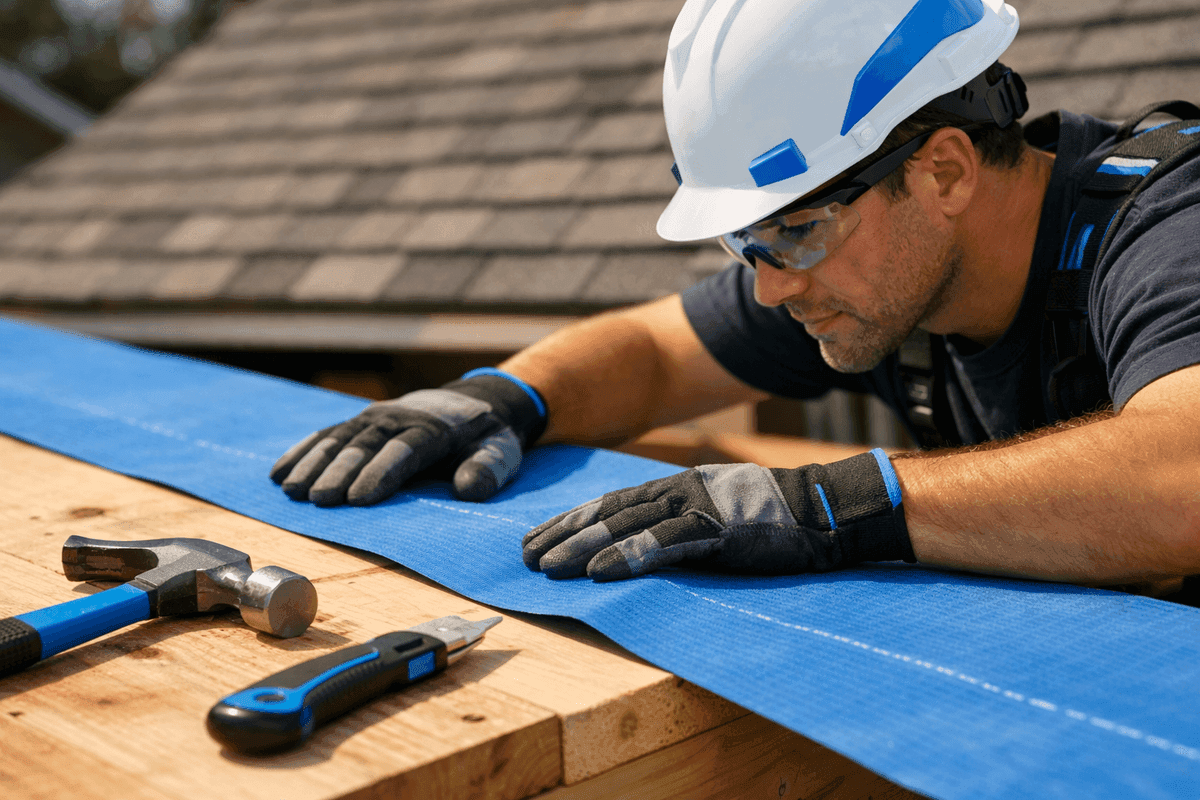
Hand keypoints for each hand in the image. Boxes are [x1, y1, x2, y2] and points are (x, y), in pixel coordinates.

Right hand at [271, 369, 545, 505]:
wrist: (474, 404)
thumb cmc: (486, 438)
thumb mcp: (499, 453)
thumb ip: (487, 470)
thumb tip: (469, 489)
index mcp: (434, 428)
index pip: (405, 449)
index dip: (382, 472)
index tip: (359, 498)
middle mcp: (398, 418)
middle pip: (366, 444)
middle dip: (340, 471)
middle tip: (318, 500)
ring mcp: (375, 418)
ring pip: (340, 439)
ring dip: (314, 463)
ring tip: (292, 490)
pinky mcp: (359, 423)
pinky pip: (326, 434)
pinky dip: (302, 451)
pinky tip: (279, 472)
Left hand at [522, 449, 912, 580]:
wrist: (828, 508)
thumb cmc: (775, 519)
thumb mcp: (718, 514)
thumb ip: (681, 526)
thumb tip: (639, 548)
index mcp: (679, 486)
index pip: (613, 502)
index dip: (572, 520)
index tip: (539, 539)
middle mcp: (681, 489)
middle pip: (609, 511)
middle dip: (564, 534)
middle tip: (526, 556)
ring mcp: (699, 507)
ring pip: (626, 525)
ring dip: (582, 547)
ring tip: (547, 567)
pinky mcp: (719, 529)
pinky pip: (664, 544)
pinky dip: (627, 556)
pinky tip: (598, 572)